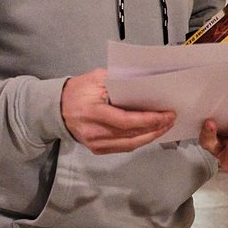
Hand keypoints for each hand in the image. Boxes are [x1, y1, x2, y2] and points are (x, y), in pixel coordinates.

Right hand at [60, 68, 175, 153]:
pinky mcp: (98, 149)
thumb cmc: (77, 91)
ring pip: (130, 144)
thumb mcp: (96, 78)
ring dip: (151, 136)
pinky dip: (140, 140)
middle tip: (171, 119)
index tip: (166, 114)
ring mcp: (96, 144)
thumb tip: (143, 83)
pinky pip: (124, 147)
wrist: (57, 109)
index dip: (149, 119)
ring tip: (165, 126)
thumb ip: (118, 80)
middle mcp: (94, 132)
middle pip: (132, 135)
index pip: (126, 120)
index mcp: (93, 112)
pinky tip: (150, 133)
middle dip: (155, 128)